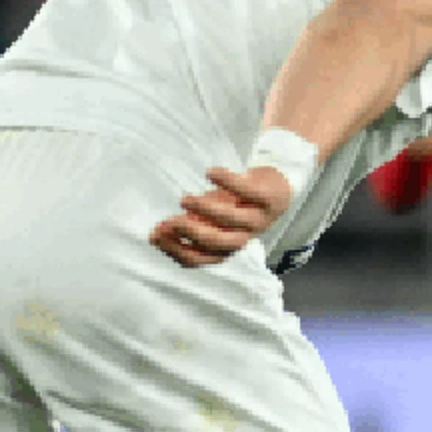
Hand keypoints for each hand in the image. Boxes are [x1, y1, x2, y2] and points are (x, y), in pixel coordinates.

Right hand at [149, 164, 294, 267]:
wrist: (276, 187)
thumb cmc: (236, 205)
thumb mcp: (209, 219)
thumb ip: (185, 225)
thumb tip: (155, 234)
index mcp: (225, 247)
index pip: (199, 258)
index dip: (176, 249)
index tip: (156, 235)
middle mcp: (243, 237)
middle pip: (219, 244)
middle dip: (193, 234)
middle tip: (172, 221)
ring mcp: (258, 219)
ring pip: (232, 219)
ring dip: (206, 209)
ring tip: (185, 199)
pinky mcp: (269, 198)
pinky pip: (249, 191)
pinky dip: (229, 181)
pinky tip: (210, 173)